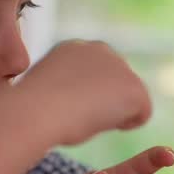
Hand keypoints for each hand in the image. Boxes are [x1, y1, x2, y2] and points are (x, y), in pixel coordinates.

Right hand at [15, 40, 150, 146]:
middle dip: (106, 99)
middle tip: (80, 116)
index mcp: (72, 49)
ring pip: (127, 97)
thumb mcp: (45, 89)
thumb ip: (62, 86)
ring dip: (113, 112)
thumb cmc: (31, 109)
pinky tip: (103, 124)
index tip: (68, 107)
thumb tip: (71, 101)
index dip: (85, 94)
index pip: (93, 73)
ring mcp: (119, 66)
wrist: (37, 110)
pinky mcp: (134, 87)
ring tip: (86, 119)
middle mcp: (98, 49)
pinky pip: (141, 113)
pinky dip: (127, 124)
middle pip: (115, 82)